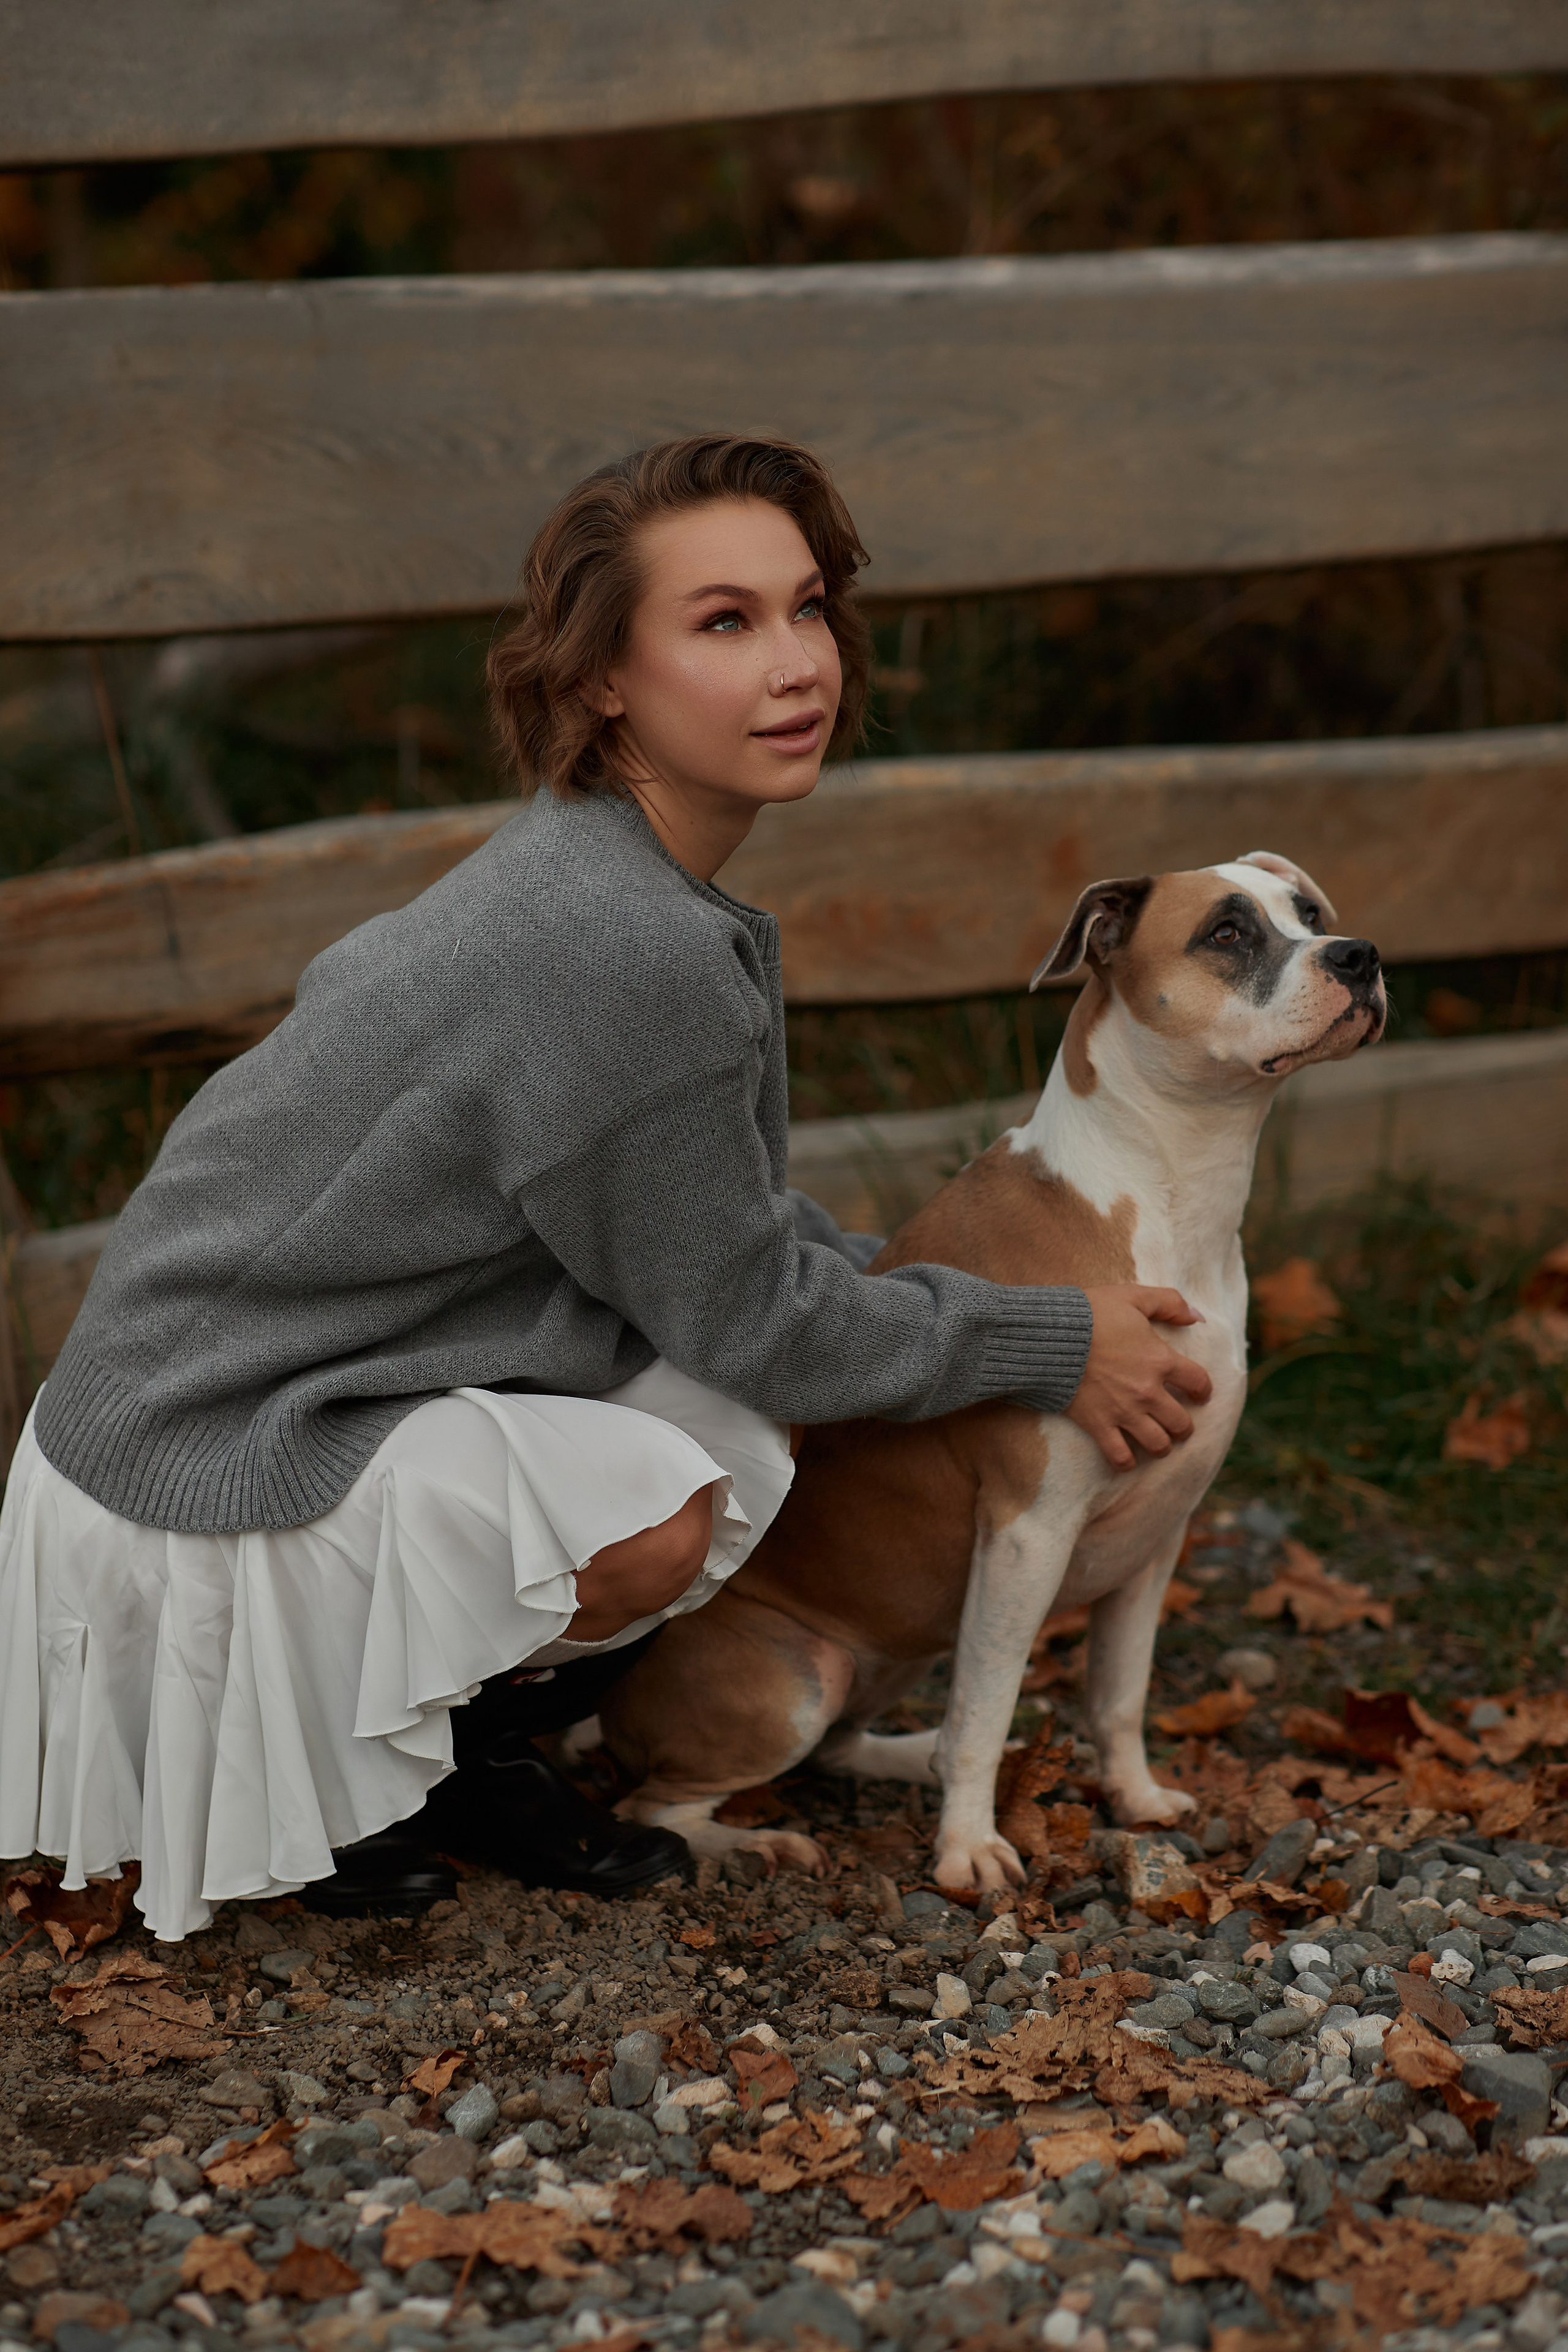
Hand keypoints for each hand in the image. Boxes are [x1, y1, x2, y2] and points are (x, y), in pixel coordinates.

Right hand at [1067, 1285, 1211, 1469]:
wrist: (1050, 1337)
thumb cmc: (1090, 1313)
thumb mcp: (1133, 1296)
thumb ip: (1169, 1303)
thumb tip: (1197, 1317)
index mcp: (1160, 1360)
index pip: (1198, 1382)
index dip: (1203, 1390)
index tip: (1201, 1394)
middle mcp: (1148, 1392)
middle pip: (1181, 1423)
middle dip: (1183, 1427)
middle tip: (1179, 1425)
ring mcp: (1124, 1412)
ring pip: (1157, 1444)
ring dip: (1161, 1446)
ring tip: (1158, 1444)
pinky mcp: (1099, 1425)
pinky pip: (1120, 1456)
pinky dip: (1126, 1461)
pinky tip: (1126, 1459)